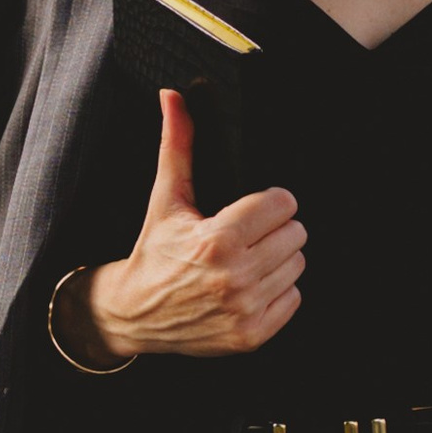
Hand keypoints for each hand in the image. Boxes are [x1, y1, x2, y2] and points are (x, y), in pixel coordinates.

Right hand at [76, 90, 306, 362]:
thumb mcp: (165, 198)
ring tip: (245, 260)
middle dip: (273, 230)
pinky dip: (276, 292)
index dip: (268, 202)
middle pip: (296, 234)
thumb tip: (173, 97)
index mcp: (216, 240)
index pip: (282, 204)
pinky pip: (294, 299)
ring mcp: (245, 310)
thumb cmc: (153, 253)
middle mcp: (234, 277)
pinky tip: (248, 286)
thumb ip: (178, 145)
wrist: (133, 315)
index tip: (250, 209)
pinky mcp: (252, 335)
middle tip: (245, 236)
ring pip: (298, 265)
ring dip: (277, 260)